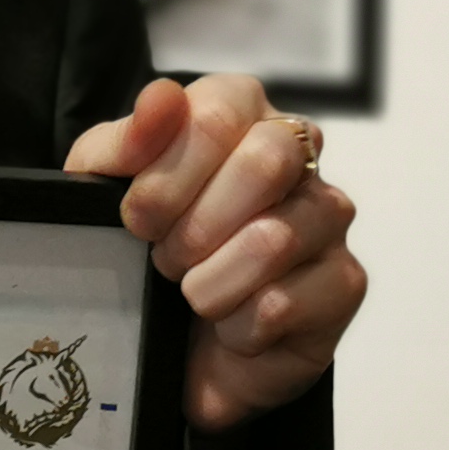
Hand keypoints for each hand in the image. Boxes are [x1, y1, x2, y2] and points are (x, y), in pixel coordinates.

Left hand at [64, 75, 362, 430]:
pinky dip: (235, 327)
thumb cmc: (145, 250)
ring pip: (273, 240)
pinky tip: (230, 325)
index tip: (136, 218)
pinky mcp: (344, 282)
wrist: (176, 350)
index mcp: (243, 112)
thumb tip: (161, 99)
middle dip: (194, 227)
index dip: (167, 175)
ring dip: (208, 284)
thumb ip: (122, 143)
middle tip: (167, 257)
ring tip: (195, 293)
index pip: (218, 115)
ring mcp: (329, 216)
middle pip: (266, 163)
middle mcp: (298, 154)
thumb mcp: (104, 192)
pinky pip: (282, 304)